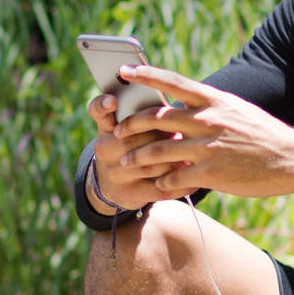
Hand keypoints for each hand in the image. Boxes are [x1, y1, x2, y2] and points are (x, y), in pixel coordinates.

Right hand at [85, 90, 195, 213]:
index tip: (113, 101)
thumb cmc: (131, 145)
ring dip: (174, 158)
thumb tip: (172, 107)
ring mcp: (117, 174)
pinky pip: (160, 188)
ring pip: (150, 164)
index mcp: (106, 128)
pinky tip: (195, 176)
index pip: (98, 112)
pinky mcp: (132, 193)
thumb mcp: (126, 128)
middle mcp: (106, 149)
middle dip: (160, 133)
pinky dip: (180, 182)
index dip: (103, 105)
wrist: (114, 185)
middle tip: (182, 129)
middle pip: (133, 139)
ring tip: (192, 151)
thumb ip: (142, 115)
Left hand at [113, 65, 293, 198]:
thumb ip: (209, 109)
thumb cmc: (264, 135)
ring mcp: (208, 147)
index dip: (146, 75)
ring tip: (124, 162)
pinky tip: (157, 184)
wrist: (291, 160)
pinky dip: (162, 182)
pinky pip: (175, 178)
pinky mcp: (211, 173)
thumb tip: (184, 107)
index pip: (173, 82)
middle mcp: (208, 120)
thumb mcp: (237, 111)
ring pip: (159, 151)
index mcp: (215, 101)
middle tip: (117, 131)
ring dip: (137, 157)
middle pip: (157, 119)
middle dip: (131, 125)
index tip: (124, 71)